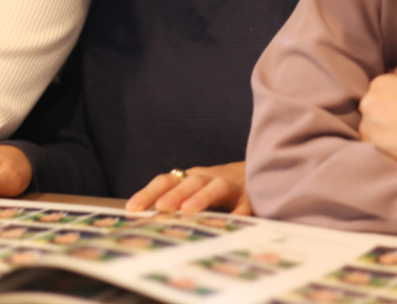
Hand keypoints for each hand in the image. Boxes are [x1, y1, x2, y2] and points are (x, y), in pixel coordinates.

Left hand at [126, 161, 250, 214]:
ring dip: (202, 197)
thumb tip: (148, 226)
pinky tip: (230, 223)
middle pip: (192, 181)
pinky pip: (246, 204)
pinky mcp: (253, 197)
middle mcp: (211, 178)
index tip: (132, 209)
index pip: (168, 180)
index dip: (149, 192)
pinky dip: (239, 214)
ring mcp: (234, 186)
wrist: (264, 170)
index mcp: (193, 177)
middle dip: (175, 194)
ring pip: (218, 186)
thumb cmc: (221, 189)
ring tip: (188, 211)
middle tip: (161, 208)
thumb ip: (178, 205)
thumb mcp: (198, 191)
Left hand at [359, 65, 396, 195]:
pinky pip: (369, 138)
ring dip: (379, 124)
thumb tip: (390, 70)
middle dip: (382, 109)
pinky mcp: (370, 140)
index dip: (391, 96)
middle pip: (372, 103)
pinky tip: (393, 141)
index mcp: (380, 82)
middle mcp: (369, 100)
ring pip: (369, 121)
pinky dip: (377, 139)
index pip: (379, 87)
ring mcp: (368, 120)